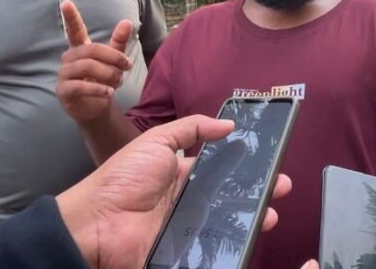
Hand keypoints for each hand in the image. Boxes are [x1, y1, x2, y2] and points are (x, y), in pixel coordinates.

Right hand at [56, 0, 133, 124]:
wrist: (97, 109)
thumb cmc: (103, 80)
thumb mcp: (114, 60)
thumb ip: (118, 42)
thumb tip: (127, 22)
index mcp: (80, 48)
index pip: (74, 30)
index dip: (71, 17)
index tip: (66, 2)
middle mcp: (68, 59)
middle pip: (91, 50)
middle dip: (114, 58)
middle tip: (127, 67)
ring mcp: (63, 75)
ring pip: (87, 67)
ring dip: (109, 74)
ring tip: (119, 82)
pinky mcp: (63, 91)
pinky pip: (80, 86)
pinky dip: (98, 88)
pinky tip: (110, 92)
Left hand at [56, 115, 293, 268]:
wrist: (95, 221)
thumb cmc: (123, 177)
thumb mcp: (156, 141)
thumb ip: (191, 129)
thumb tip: (229, 125)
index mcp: (181, 175)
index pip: (220, 170)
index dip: (244, 166)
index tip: (269, 161)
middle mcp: (187, 201)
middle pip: (229, 197)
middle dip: (257, 192)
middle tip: (280, 188)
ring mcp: (187, 228)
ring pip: (226, 223)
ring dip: (251, 218)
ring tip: (271, 214)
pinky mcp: (184, 250)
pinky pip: (211, 247)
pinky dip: (231, 243)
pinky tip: (250, 235)